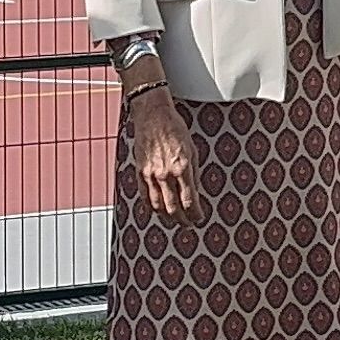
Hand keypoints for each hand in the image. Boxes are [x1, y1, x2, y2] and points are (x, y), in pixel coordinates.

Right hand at [123, 89, 200, 216]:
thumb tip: (195, 194)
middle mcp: (165, 174)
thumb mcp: (192, 150)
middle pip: (174, 209)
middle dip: (183, 220)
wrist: (153, 115)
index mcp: (182, 168)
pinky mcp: (140, 172)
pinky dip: (152, 207)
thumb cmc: (174, 129)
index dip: (195, 215)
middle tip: (189, 224)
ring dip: (167, 217)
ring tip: (174, 220)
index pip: (189, 202)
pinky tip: (158, 210)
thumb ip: (193, 174)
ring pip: (158, 207)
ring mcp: (150, 174)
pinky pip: (145, 197)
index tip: (199, 218)